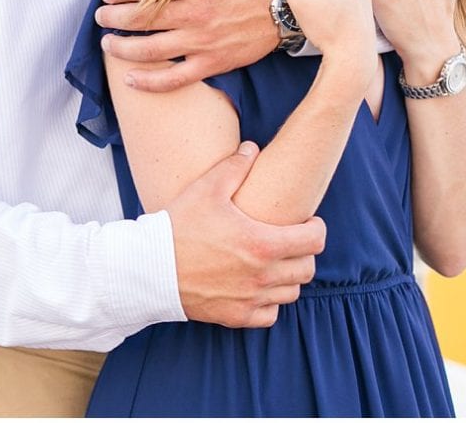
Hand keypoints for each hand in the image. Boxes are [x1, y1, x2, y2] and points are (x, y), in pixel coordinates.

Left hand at [96, 0, 275, 92]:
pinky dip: (150, 81)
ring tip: (108, 43)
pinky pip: (175, 77)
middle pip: (141, 18)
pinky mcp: (213, 62)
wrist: (285, 5)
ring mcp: (203, 41)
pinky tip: (131, 79)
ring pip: (151, 49)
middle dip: (113, 18)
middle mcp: (195, 12)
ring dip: (122, 48)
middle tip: (100, 17)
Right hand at [168, 140, 324, 327]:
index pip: (314, 241)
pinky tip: (257, 287)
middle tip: (290, 240)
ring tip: (274, 262)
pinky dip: (270, 302)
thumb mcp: (206, 189)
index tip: (308, 222)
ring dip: (289, 277)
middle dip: (304, 252)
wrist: (149, 268)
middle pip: (307, 269)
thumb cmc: (178, 226)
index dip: (316, 228)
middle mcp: (262, 276)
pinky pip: (271, 315)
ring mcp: (251, 299)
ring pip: (291, 293)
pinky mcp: (237, 316)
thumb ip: (234, 167)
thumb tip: (251, 148)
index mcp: (262, 243)